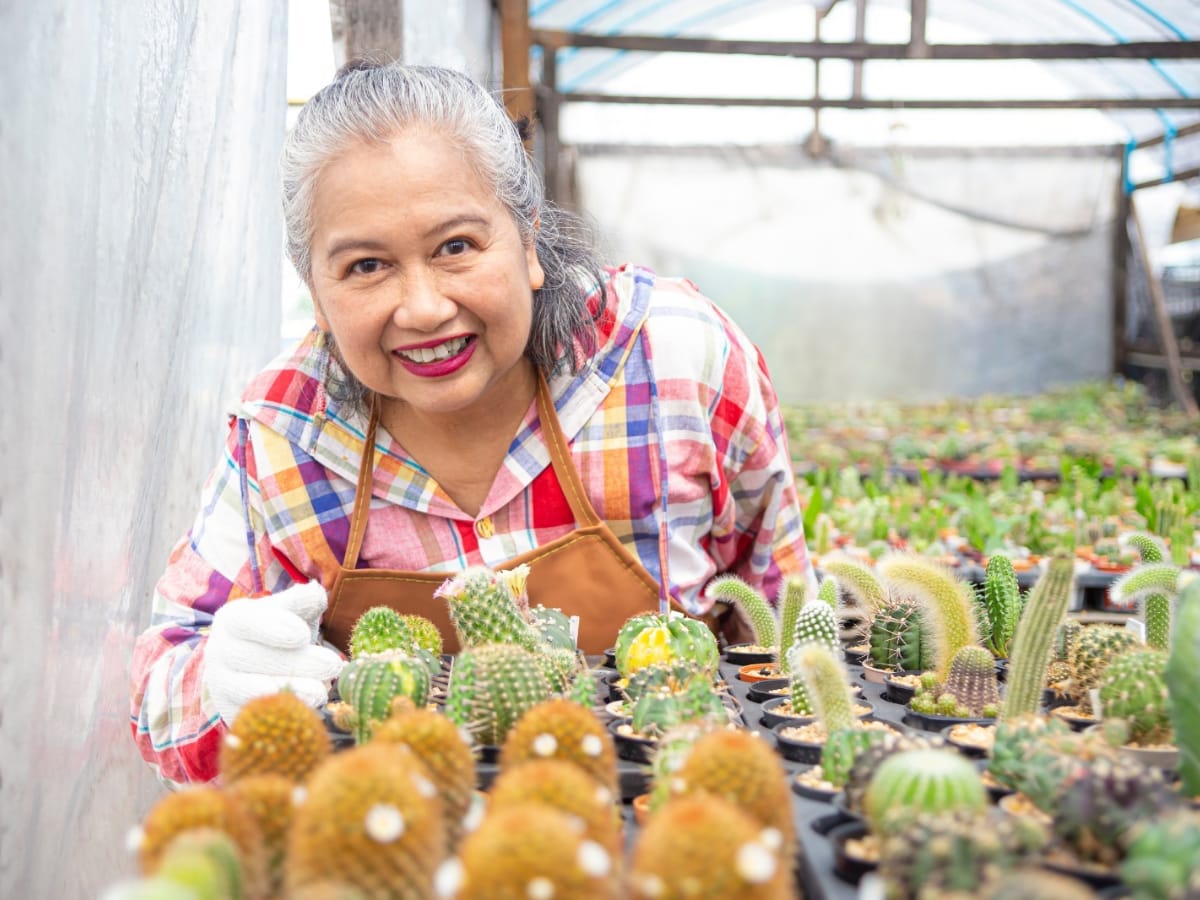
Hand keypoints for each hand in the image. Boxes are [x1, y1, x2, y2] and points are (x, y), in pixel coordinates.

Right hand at [203, 582, 343, 725]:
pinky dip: (279, 712)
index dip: (272, 628)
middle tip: (333, 664)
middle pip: (252, 658)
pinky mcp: (229, 711)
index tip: (302, 634)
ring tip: (323, 692)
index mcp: (233, 619)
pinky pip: (253, 714)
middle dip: (296, 662)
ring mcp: (221, 684)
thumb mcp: (291, 613)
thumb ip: (303, 602)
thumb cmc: (280, 631)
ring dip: (290, 690)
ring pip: (251, 689)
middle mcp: (220, 650)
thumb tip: (315, 594)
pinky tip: (307, 710)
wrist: (255, 667)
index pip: (247, 622)